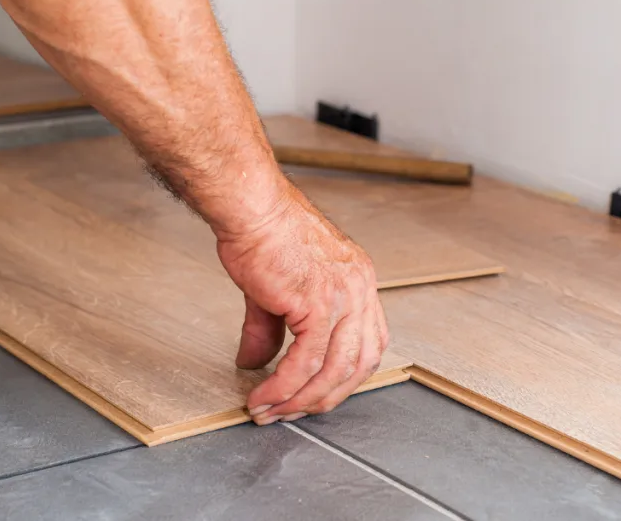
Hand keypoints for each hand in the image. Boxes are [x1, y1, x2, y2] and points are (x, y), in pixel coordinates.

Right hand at [217, 181, 389, 424]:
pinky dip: (284, 387)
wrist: (251, 207)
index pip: (369, 344)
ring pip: (335, 370)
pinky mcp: (319, 303)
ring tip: (272, 411)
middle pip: (359, 364)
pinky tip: (265, 396)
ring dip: (302, 400)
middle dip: (326, 397)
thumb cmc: (263, 232)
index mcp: (359, 282)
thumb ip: (272, 330)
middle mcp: (361, 290)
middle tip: (294, 413)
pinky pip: (306, 362)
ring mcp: (345, 297)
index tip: (318, 394)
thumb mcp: (273, 289)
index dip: (346, 376)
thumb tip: (256, 363)